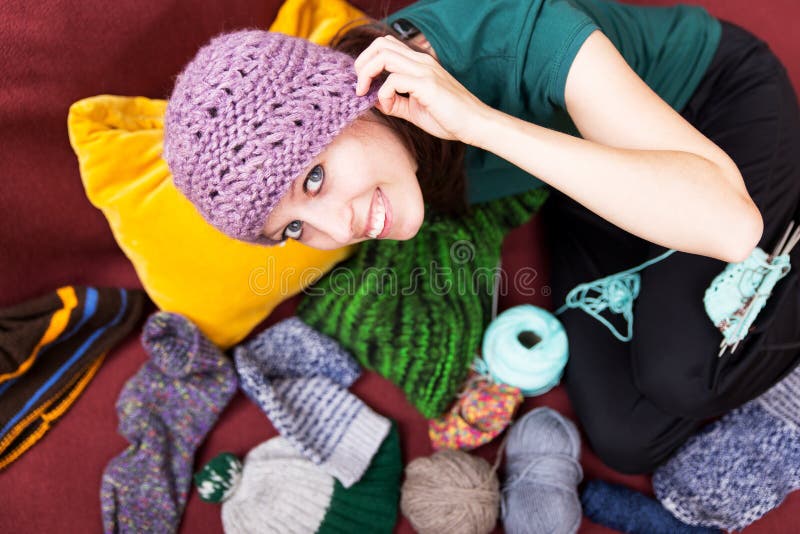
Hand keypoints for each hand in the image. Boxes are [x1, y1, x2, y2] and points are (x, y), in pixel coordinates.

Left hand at [354, 34, 490, 143]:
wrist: (475, 124)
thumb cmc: (449, 118)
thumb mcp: (414, 110)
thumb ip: (394, 102)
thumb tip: (372, 99)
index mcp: (419, 63)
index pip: (386, 46)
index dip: (367, 61)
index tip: (364, 85)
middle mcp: (421, 61)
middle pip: (380, 44)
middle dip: (361, 64)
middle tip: (360, 87)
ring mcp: (424, 70)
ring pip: (383, 55)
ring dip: (367, 74)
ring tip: (366, 93)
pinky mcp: (427, 84)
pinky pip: (393, 80)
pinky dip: (384, 94)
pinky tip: (390, 107)